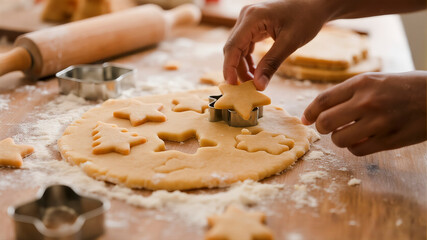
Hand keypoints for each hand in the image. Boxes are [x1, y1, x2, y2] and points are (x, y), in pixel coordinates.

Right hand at [223, 0, 335, 89]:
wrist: (315, 4)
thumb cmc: (306, 18)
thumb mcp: (289, 43)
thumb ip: (272, 64)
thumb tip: (258, 85)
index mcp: (253, 17)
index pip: (233, 46)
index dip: (229, 67)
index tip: (232, 85)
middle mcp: (246, 17)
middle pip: (232, 48)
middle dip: (236, 69)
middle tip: (244, 89)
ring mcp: (248, 20)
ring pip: (237, 49)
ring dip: (242, 66)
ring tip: (252, 83)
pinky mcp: (253, 25)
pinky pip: (244, 45)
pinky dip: (247, 60)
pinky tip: (254, 72)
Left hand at [302, 71, 426, 155]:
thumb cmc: (406, 87)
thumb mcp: (376, 80)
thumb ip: (350, 93)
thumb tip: (322, 110)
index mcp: (362, 83)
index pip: (323, 100)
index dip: (310, 112)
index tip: (305, 119)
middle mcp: (367, 102)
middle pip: (325, 122)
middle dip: (322, 127)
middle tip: (327, 128)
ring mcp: (378, 122)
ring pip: (339, 140)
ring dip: (339, 139)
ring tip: (349, 132)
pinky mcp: (389, 140)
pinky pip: (357, 151)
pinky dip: (355, 147)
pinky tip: (363, 140)